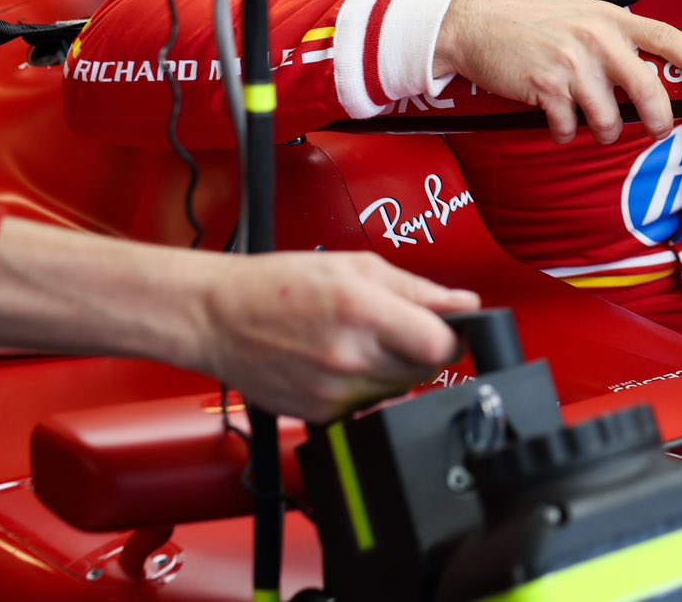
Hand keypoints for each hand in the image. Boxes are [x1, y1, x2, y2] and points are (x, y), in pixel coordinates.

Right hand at [194, 250, 479, 421]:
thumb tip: (464, 303)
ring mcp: (333, 393)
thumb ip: (417, 289)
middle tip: (395, 327)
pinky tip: (339, 362)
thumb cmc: (278, 285)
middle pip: (425, 370)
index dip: (454, 336)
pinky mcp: (320, 416)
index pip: (441, 345)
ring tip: (359, 341)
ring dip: (394, 369)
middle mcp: (349, 357)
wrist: (217, 317)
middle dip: (422, 349)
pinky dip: (365, 387)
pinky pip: (367, 406)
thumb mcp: (355, 266)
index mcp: (362, 311)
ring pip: (398, 390)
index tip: (449, 328)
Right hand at [433, 0, 681, 144]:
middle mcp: (596, 38)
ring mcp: (571, 63)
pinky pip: (570, 128)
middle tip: (657, 130)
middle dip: (658, 118)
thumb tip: (645, 61)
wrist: (475, 24)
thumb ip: (612, 32)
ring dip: (604, 131)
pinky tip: (558, 122)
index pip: (664, 35)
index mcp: (610, 17)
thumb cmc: (529, 20)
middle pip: (647, 87)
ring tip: (593, 125)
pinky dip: (566, 133)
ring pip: (608, 118)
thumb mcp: (579, 11)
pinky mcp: (546, 87)